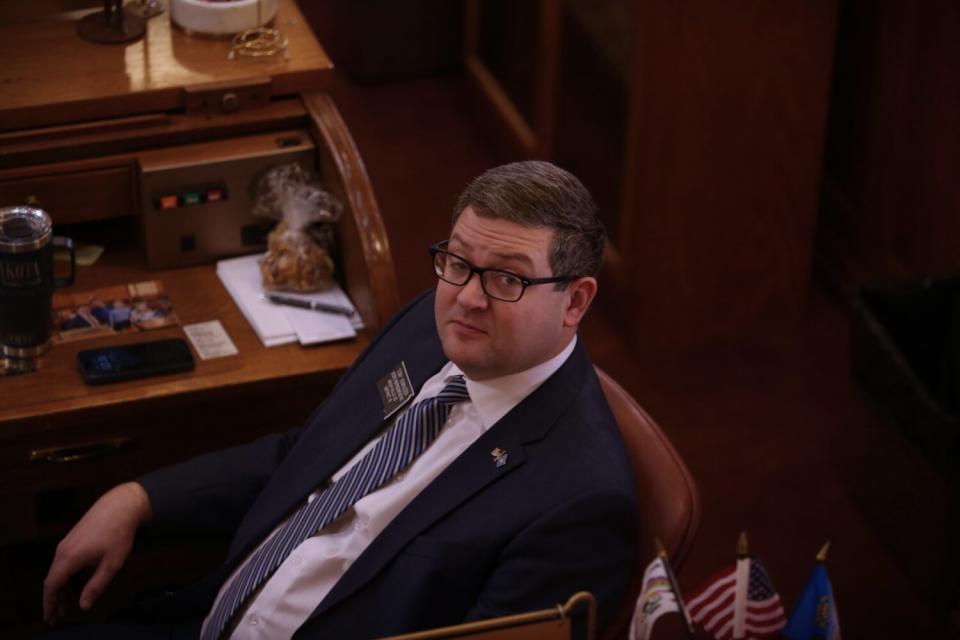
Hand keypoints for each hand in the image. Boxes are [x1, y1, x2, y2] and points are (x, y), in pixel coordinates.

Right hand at [42, 481, 151, 624]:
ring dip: (59, 588)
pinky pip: (62, 561)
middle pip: (52, 579)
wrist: (121, 504)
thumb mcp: (112, 563)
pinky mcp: (72, 537)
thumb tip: (84, 605)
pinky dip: (63, 576)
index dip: (49, 603)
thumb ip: (96, 585)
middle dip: (53, 599)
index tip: (50, 616)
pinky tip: (71, 584)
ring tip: (64, 605)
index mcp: (70, 557)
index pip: (52, 585)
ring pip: (57, 570)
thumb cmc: (119, 533)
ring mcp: (66, 542)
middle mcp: (63, 549)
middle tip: (56, 617)